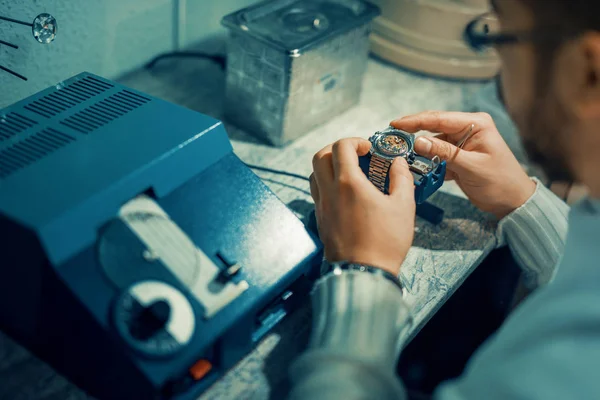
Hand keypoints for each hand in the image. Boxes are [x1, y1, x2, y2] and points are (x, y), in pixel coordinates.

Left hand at [310, 138, 415, 275]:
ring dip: (329, 166)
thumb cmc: (385, 242)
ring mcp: (322, 207)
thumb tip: (398, 163)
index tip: (368, 148)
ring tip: (349, 173)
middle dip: (337, 149)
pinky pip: (317, 193)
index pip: (341, 147)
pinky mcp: (320, 220)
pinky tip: (345, 194)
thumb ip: (401, 178)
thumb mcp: (404, 206)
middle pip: (320, 156)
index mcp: (348, 184)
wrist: (364, 272)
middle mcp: (329, 192)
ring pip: (314, 175)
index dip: (355, 141)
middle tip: (355, 155)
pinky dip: (327, 185)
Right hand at [391, 111, 535, 219]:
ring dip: (418, 149)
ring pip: (432, 142)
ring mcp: (461, 143)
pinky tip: (414, 165)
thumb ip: (444, 152)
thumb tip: (418, 141)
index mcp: (475, 124)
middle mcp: (467, 129)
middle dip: (413, 132)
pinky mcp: (457, 157)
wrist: (512, 202)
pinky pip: (436, 155)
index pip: (439, 117)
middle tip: (391, 136)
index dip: (415, 120)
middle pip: (433, 126)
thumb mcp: (471, 167)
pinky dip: (426, 161)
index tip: (395, 124)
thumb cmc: (500, 182)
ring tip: (399, 152)